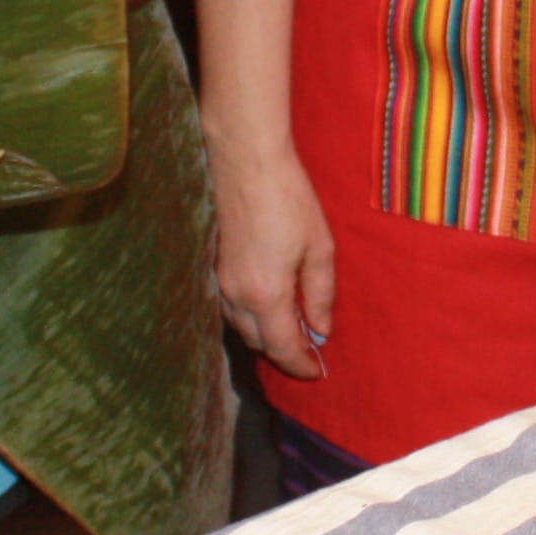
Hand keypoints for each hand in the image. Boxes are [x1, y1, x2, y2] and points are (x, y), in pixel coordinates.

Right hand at [209, 126, 337, 377]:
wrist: (246, 162)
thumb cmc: (288, 200)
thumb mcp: (318, 248)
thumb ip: (320, 294)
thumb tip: (321, 330)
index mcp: (266, 295)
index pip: (282, 348)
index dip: (300, 365)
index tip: (317, 372)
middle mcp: (236, 295)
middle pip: (258, 342)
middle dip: (282, 352)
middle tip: (308, 351)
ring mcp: (220, 280)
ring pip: (240, 326)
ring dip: (264, 335)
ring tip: (291, 330)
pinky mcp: (214, 265)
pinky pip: (230, 307)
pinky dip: (249, 317)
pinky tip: (267, 305)